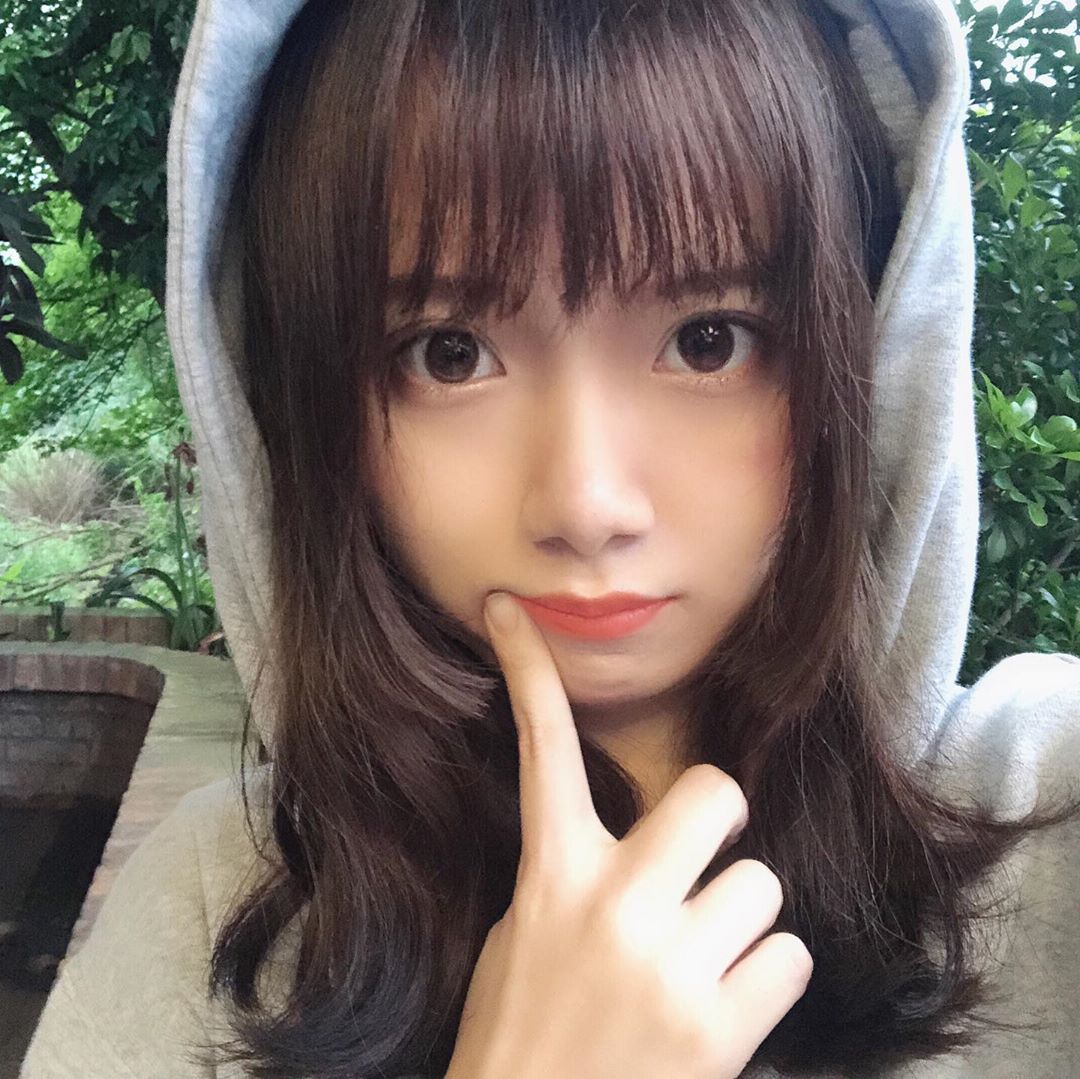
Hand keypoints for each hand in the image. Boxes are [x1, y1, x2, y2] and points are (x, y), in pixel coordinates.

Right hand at [445, 592, 811, 1078]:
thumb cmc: (521, 1031)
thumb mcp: (524, 932)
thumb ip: (575, 873)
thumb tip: (640, 840)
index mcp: (551, 874)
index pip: (541, 748)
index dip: (526, 672)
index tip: (509, 612)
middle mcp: (614, 904)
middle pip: (717, 793)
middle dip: (719, 823)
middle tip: (700, 864)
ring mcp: (669, 965)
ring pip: (762, 887)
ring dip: (740, 923)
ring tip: (699, 967)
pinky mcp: (719, 1028)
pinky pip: (789, 957)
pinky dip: (765, 980)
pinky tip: (722, 1010)